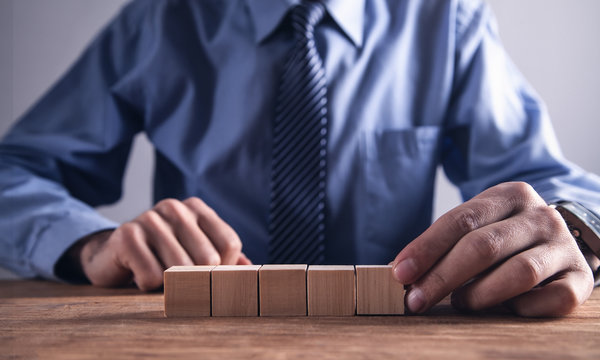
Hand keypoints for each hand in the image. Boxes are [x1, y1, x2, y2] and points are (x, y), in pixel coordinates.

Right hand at [70, 197, 250, 290]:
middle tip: (179, 283)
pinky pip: (152, 276)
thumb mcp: (194, 253)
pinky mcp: (126, 235)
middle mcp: (174, 207)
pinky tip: (138, 275)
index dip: (223, 270)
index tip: (206, 277)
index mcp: (196, 208)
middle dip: (197, 281)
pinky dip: (147, 286)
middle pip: (208, 258)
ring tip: (159, 278)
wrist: (111, 257)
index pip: (230, 244)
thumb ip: (224, 258)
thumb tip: (250, 270)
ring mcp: (149, 218)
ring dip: (171, 285)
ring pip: (180, 269)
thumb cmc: (160, 257)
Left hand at [391, 182, 593, 316]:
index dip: (427, 248)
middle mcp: (541, 216)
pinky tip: (503, 309)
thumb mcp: (477, 226)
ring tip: (459, 302)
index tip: (401, 272)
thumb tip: (399, 270)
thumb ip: (443, 244)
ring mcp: (564, 246)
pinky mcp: (580, 278)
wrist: (559, 240)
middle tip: (416, 300)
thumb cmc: (503, 235)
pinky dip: (520, 308)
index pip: (461, 220)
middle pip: (484, 246)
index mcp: (510, 195)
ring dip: (479, 294)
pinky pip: (550, 299)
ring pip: (518, 273)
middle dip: (443, 276)